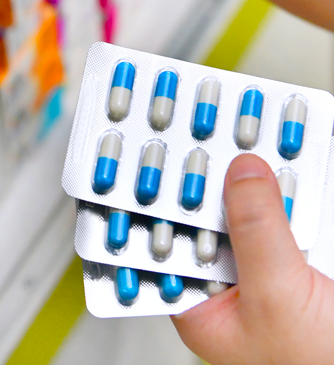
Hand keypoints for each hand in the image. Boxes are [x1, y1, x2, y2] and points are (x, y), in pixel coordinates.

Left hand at [173, 153, 333, 364]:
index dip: (152, 196)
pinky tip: (277, 165)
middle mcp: (219, 286)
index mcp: (197, 305)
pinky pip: (275, 217)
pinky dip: (279, 192)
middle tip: (197, 132)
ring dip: (242, 179)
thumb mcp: (276, 295)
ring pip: (239, 213)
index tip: (151, 154)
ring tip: (236, 138)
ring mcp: (253, 272)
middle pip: (199, 217)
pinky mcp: (286, 263)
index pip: (159, 239)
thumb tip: (240, 174)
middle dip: (202, 176)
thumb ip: (255, 232)